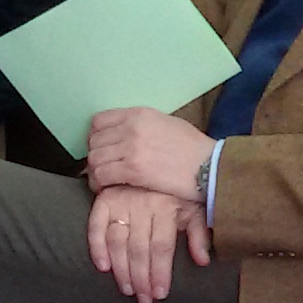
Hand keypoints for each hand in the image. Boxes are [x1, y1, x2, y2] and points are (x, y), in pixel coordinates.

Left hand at [83, 105, 214, 201]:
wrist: (209, 166)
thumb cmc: (193, 148)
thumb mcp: (166, 123)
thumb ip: (141, 126)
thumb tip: (122, 135)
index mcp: (139, 114)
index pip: (98, 121)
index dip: (96, 137)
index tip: (103, 149)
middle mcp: (131, 127)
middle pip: (94, 141)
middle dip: (96, 157)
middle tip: (104, 168)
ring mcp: (131, 148)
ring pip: (94, 159)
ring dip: (96, 172)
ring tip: (104, 180)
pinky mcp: (133, 169)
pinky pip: (102, 175)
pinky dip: (99, 184)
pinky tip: (106, 188)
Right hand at [84, 184, 211, 302]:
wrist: (157, 157)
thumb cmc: (179, 188)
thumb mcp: (195, 206)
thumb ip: (198, 233)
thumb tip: (203, 260)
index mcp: (166, 208)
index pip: (162, 248)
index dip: (160, 273)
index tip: (159, 294)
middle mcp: (142, 206)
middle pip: (139, 249)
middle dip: (141, 278)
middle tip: (143, 298)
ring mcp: (121, 202)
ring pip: (118, 242)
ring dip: (121, 269)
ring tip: (127, 289)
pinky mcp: (104, 199)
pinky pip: (96, 226)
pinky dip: (96, 246)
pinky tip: (103, 266)